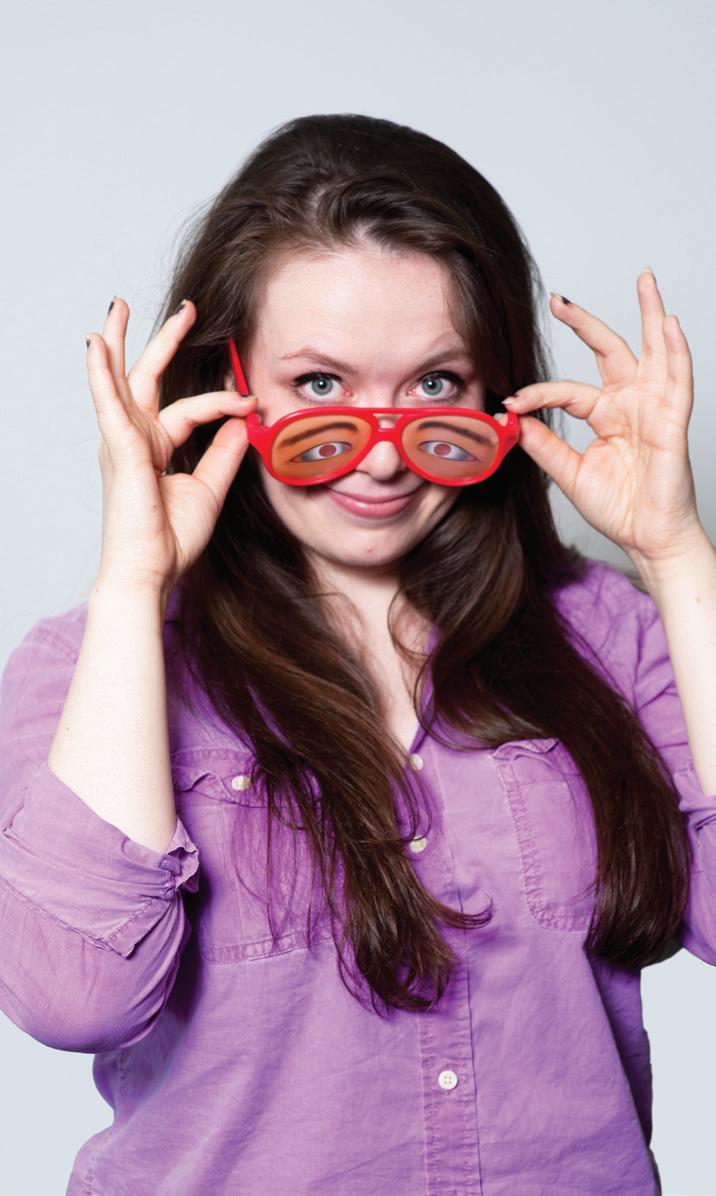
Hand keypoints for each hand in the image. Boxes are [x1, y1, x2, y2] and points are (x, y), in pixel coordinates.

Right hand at [87, 296, 256, 596]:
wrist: (150, 571)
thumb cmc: (171, 540)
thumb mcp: (210, 488)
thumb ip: (225, 452)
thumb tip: (244, 419)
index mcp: (154, 448)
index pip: (191, 409)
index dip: (223, 401)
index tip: (251, 399)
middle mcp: (135, 439)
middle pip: (146, 378)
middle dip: (162, 341)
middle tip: (183, 308)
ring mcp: (123, 442)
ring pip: (121, 380)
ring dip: (118, 340)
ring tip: (116, 306)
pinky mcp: (120, 448)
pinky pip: (109, 403)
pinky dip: (101, 373)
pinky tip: (95, 345)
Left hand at [502, 270, 704, 565]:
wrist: (647, 538)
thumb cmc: (619, 508)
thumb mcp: (571, 473)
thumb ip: (546, 445)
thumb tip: (515, 419)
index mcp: (606, 415)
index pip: (567, 391)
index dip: (538, 394)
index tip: (511, 401)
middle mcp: (630, 404)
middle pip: (610, 351)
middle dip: (586, 322)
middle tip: (559, 299)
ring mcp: (653, 409)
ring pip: (653, 352)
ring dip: (650, 315)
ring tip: (646, 281)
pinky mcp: (673, 422)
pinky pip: (678, 381)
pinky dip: (675, 352)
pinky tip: (668, 325)